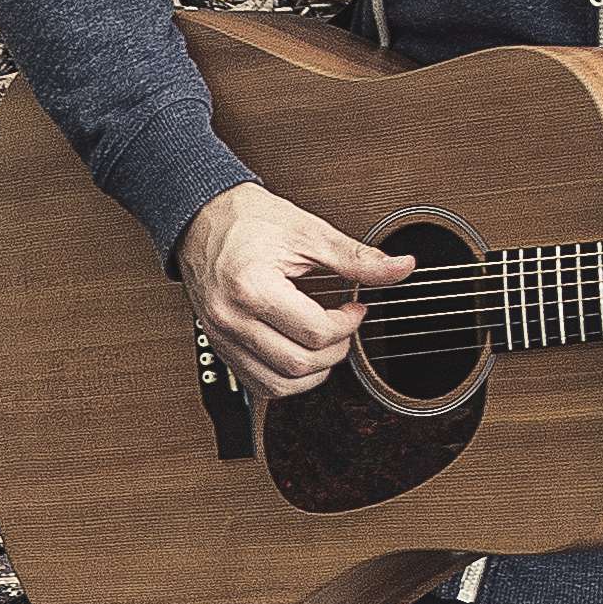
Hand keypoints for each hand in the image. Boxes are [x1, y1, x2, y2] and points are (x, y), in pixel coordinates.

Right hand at [180, 180, 408, 398]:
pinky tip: (299, 356)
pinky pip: (257, 383)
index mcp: (252, 288)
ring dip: (311, 375)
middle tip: (343, 327)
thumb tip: (399, 268)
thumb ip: (356, 257)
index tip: (355, 309)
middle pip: (297, 365)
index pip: (314, 332)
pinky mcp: (219, 346)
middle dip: (334, 352)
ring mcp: (222, 337)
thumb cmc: (247, 220)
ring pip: (276, 385)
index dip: (347, 325)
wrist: (202, 218)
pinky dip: (285, 379)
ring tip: (324, 346)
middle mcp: (231, 319)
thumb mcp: (308, 232)